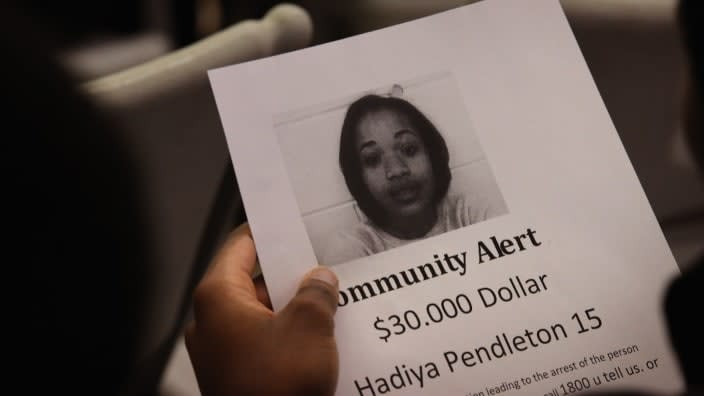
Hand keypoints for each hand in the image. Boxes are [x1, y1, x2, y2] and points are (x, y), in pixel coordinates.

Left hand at [186, 224, 339, 395]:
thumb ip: (316, 292)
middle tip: (323, 267)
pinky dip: (289, 334)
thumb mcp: (309, 327)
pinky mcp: (238, 372)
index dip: (269, 231)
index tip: (292, 222)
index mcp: (218, 297)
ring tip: (329, 302)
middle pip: (254, 280)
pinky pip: (265, 339)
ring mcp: (223, 349)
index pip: (241, 245)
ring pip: (263, 312)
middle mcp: (213, 320)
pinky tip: (321, 336)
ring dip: (294, 307)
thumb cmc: (276, 388)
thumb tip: (319, 279)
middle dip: (291, 275)